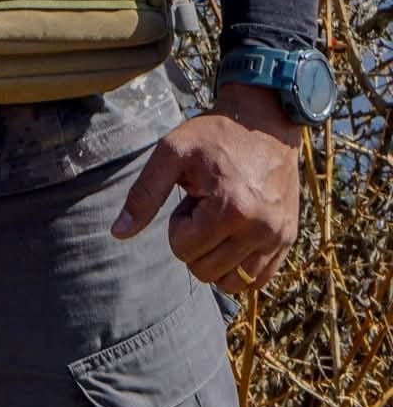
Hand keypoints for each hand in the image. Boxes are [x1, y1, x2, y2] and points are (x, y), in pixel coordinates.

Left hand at [112, 83, 302, 289]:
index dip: (177, 223)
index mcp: (229, 210)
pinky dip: (239, 267)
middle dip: (195, 241)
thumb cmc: (213, 136)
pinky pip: (258, 280)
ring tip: (221, 219)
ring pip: (231, 283)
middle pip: (205, 270)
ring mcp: (278, 238)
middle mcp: (260, 230)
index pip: (182, 250)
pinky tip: (234, 236)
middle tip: (205, 207)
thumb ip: (144, 194)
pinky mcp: (288, 240)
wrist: (263, 124)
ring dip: (216, 256)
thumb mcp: (171, 154)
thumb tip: (118, 233)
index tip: (190, 197)